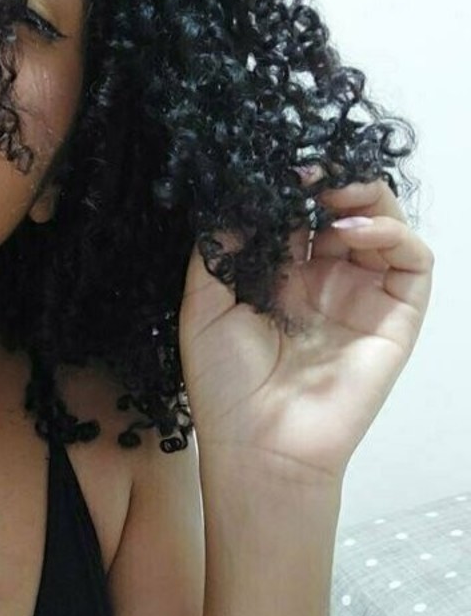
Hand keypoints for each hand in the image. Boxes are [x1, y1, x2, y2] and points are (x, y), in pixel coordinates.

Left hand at [177, 167, 433, 485]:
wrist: (259, 448)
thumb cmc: (226, 389)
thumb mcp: (203, 306)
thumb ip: (217, 250)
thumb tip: (234, 197)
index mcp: (280, 277)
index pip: (297, 213)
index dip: (290, 186)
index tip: (276, 167)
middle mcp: (324, 281)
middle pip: (344, 208)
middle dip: (330, 180)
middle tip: (308, 172)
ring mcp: (362, 296)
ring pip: (383, 223)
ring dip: (364, 194)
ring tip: (332, 192)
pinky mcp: (395, 316)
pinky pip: (411, 260)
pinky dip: (392, 231)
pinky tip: (352, 231)